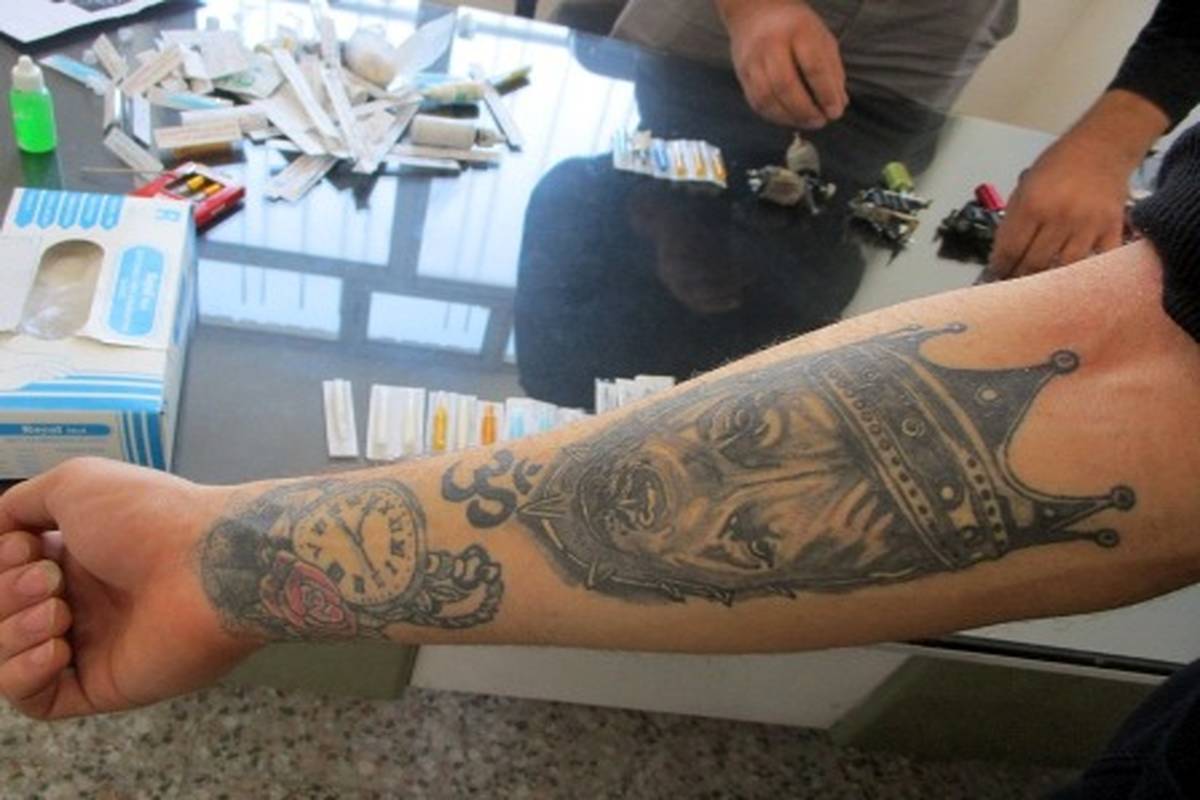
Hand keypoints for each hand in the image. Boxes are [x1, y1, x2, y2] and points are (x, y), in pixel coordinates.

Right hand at [0, 459, 256, 718]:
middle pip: (3, 614)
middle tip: (51, 579)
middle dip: (6, 595)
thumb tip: (2, 531)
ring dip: (12, 631)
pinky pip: (34, 699)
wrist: (210, 566)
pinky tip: (57, 647)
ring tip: (58, 611)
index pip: (7, 574)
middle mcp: (82, 601)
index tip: (26, 546)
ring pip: (7, 655)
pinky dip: (24, 673)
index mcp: (77, 556)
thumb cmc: (147, 518)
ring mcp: (91, 645)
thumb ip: (23, 503)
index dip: (3, 563)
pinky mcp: (101, 686)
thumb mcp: (75, 483)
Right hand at [722, 0, 847, 128]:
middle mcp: (771, 45)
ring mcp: (753, 60)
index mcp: (798, 31)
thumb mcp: (821, 37)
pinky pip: (756, 102)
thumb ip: (832, 69)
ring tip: (806, 123)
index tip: (835, 112)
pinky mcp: (742, 74)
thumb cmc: (795, 26)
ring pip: (767, 98)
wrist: (755, 11)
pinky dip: (774, 116)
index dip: (826, 93)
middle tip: (820, 122)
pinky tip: (789, 119)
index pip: (813, 67)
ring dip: (789, 118)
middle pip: (786, 85)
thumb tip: (839, 104)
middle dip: (805, 110)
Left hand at [990, 133, 1131, 278]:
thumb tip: (1002, 254)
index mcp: (1033, 204)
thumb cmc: (1059, 165)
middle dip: (1021, 277)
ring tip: (1040, 286)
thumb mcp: (1025, 186)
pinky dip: (1085, 273)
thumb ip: (1014, 220)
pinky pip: (1098, 262)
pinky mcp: (1112, 228)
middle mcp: (1060, 216)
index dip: (1000, 267)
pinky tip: (1073, 279)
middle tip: (1015, 285)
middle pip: (1034, 263)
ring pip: (1064, 269)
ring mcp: (1088, 225)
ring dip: (1049, 280)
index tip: (996, 277)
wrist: (1102, 146)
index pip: (1010, 249)